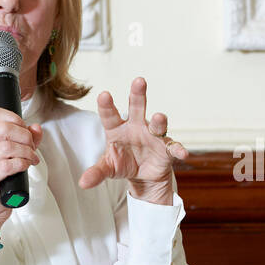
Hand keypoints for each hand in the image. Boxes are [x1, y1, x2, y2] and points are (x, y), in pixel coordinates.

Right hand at [0, 108, 43, 234]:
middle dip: (25, 136)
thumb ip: (24, 139)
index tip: (25, 130)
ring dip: (27, 152)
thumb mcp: (10, 155)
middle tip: (32, 148)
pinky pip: (10, 164)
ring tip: (31, 159)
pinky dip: (23, 163)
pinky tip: (25, 167)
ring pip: (9, 146)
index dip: (15, 119)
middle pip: (4, 128)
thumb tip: (36, 127)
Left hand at [79, 77, 188, 204]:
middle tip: (139, 81)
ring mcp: (152, 136)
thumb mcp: (108, 168)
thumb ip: (96, 173)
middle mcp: (136, 127)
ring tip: (159, 117)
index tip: (104, 94)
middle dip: (138, 94)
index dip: (107, 105)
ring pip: (157, 125)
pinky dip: (177, 149)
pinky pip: (172, 148)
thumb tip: (83, 183)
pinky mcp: (165, 149)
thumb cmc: (122, 163)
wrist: (142, 174)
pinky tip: (182, 154)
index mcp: (117, 129)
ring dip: (159, 121)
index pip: (110, 115)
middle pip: (137, 107)